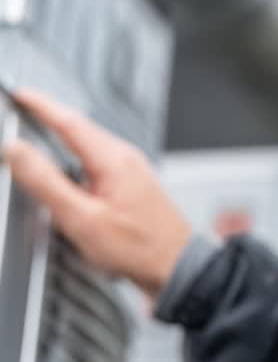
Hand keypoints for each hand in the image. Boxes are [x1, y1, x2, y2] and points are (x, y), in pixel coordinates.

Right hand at [2, 89, 190, 297]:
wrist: (176, 267)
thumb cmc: (138, 248)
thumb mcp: (81, 218)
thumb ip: (45, 182)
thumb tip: (16, 151)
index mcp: (114, 160)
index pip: (69, 121)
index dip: (40, 105)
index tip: (20, 94)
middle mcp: (126, 159)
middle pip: (80, 128)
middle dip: (50, 116)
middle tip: (23, 107)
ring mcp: (133, 171)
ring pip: (90, 144)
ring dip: (64, 135)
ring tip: (39, 130)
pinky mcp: (133, 185)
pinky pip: (99, 159)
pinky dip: (77, 155)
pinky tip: (68, 168)